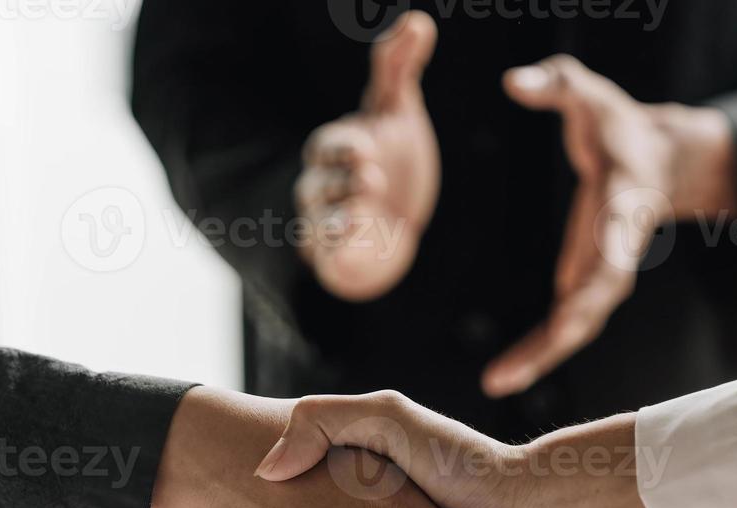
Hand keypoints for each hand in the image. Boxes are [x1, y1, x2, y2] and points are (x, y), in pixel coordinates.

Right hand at [296, 11, 438, 301]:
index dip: (344, 147)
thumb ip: (398, 68)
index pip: (328, 144)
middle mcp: (322, 185)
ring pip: (319, 217)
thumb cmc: (392, 163)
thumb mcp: (396, 113)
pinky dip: (337, 245)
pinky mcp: (334, 256)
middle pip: (318, 181)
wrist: (396, 226)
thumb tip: (419, 21)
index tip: (368, 146)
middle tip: (371, 171)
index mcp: (335, 150)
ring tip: (369, 199)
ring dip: (339, 210)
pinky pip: (326, 252)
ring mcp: (325, 222)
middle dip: (341, 176)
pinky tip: (356, 235)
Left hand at [481, 56, 735, 397]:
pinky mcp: (588, 284)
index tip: (570, 303)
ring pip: (577, 327)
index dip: (596, 269)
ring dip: (540, 357)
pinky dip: (538, 351)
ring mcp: (605, 273)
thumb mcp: (590, 93)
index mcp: (621, 206)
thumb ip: (557, 83)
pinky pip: (565, 325)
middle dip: (554, 340)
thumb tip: (514, 81)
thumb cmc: (617, 124)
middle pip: (591, 304)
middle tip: (508, 374)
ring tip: (496, 383)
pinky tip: (503, 376)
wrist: (657, 159)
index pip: (613, 241)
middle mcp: (617, 250)